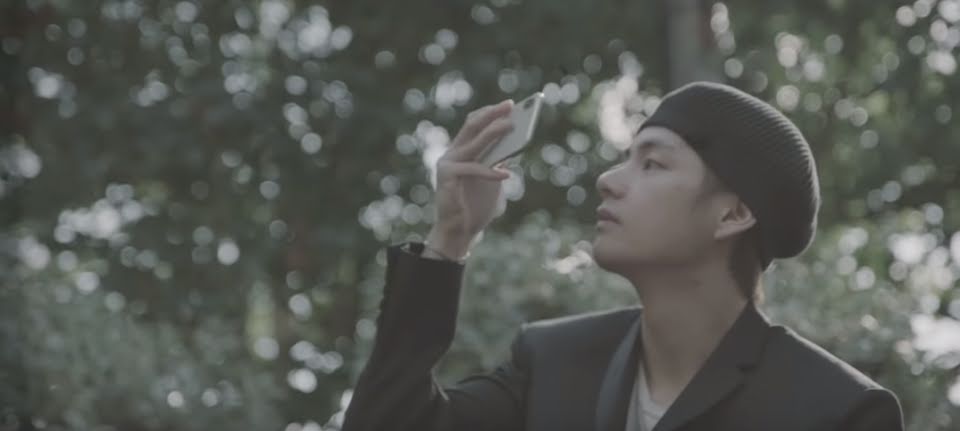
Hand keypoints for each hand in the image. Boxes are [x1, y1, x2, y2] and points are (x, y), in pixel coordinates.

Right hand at [427, 100, 514, 257]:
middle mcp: (452, 154)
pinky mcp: (448, 177)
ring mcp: (448, 164)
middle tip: (511, 106)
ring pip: (473, 142)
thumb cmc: (476, 208)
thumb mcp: (492, 181)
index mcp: (460, 152)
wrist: (460, 232)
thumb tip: (516, 147)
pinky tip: (506, 174)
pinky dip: (491, 171)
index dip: (490, 112)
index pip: (473, 123)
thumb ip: (499, 163)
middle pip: (472, 126)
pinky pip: (473, 169)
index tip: (510, 105)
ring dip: (493, 132)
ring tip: (511, 127)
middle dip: (492, 114)